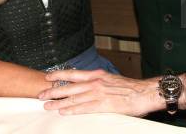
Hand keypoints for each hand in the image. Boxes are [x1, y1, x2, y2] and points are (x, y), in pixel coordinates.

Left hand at [38, 69, 162, 115]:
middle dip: (53, 91)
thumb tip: (89, 84)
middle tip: (41, 94)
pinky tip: (63, 112)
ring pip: (73, 98)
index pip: (73, 73)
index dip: (59, 75)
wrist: (144, 92)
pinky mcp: (103, 105)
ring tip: (47, 105)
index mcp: (97, 75)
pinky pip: (83, 108)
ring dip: (58, 102)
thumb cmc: (130, 87)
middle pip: (69, 86)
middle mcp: (95, 83)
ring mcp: (98, 94)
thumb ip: (99, 81)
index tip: (48, 77)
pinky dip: (71, 110)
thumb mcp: (112, 79)